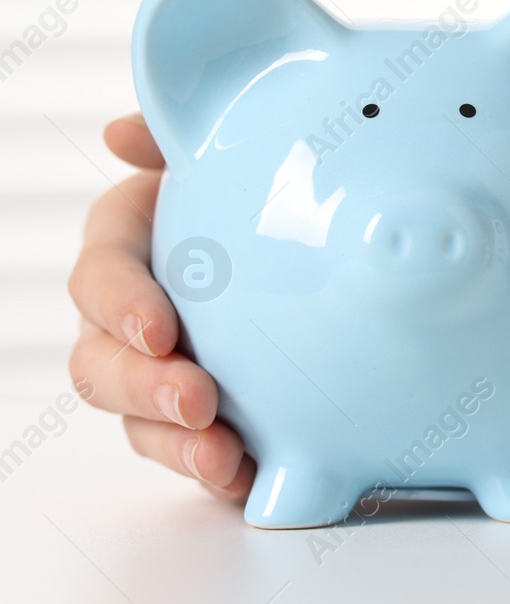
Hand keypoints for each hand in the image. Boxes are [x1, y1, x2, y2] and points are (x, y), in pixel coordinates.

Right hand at [67, 114, 253, 501]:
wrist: (305, 239)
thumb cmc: (245, 187)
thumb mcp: (216, 157)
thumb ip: (172, 142)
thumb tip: (122, 134)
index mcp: (126, 248)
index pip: (100, 277)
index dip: (121, 304)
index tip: (160, 329)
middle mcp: (129, 316)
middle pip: (102, 364)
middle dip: (144, 388)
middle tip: (199, 402)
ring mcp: (158, 371)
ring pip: (139, 419)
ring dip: (175, 443)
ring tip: (222, 456)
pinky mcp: (199, 416)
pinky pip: (191, 452)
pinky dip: (214, 470)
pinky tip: (248, 479)